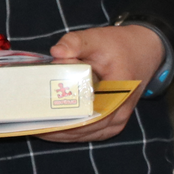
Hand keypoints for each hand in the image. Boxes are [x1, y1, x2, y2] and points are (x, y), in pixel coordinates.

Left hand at [40, 25, 164, 142]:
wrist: (144, 49)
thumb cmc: (121, 45)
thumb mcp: (99, 38)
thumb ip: (76, 42)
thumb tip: (56, 52)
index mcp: (118, 96)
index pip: (84, 117)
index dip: (60, 120)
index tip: (37, 117)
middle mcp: (118, 116)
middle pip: (81, 130)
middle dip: (55, 128)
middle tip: (29, 122)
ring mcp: (115, 123)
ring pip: (82, 134)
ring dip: (60, 131)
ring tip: (35, 125)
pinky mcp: (110, 123)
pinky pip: (87, 132)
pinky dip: (69, 130)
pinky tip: (51, 125)